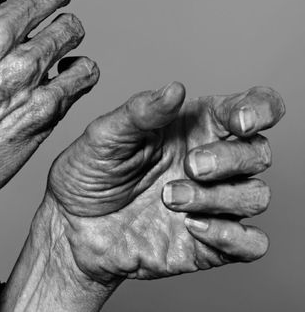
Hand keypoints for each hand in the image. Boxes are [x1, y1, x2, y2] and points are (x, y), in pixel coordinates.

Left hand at [1, 83, 284, 310]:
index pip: (250, 109)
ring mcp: (210, 202)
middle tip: (192, 165)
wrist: (72, 225)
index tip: (239, 122)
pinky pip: (250, 243)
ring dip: (218, 197)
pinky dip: (232, 236)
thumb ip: (141, 112)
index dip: (259, 110)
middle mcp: (209, 162)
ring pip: (255, 195)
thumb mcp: (106, 136)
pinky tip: (192, 227)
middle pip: (258, 152)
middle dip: (231, 158)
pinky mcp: (209, 242)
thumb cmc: (89, 172)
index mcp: (191, 127)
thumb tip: (175, 88)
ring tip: (169, 197)